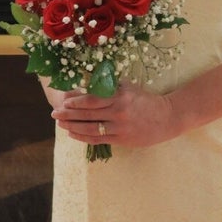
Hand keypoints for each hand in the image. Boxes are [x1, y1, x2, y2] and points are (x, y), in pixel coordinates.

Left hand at [51, 81, 181, 148]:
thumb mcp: (127, 87)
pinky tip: (73, 135)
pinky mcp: (122, 139)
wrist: (167, 117)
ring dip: (73, 127)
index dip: (76, 101)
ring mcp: (120, 127)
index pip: (92, 99)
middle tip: (54, 113)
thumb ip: (109, 85)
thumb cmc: (145, 99)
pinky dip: (84, 137)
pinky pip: (99, 139)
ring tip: (61, 124)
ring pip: (91, 128)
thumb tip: (87, 82)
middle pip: (88, 114)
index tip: (64, 101)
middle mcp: (118, 111)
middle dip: (69, 114)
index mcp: (119, 96)